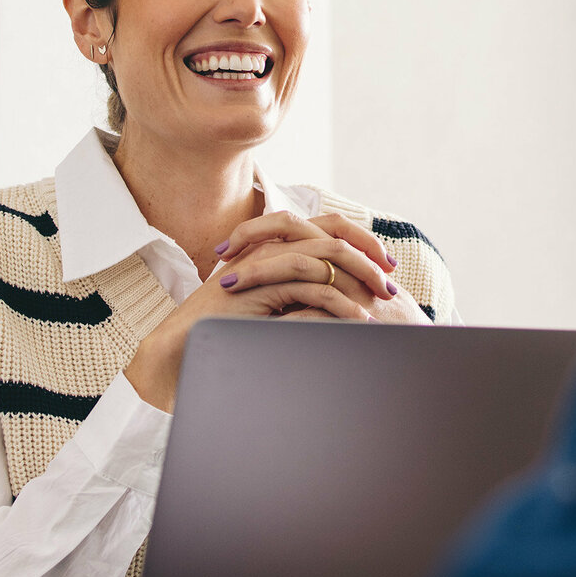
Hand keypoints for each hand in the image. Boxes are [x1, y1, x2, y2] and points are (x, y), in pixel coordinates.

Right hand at [126, 211, 397, 410]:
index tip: (385, 264)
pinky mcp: (261, 287)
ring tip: (384, 300)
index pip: (326, 227)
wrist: (183, 349)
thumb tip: (344, 302)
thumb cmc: (225, 334)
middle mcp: (270, 248)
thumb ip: (300, 297)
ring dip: (361, 275)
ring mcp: (265, 263)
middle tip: (391, 280)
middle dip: (368, 253)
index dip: (360, 239)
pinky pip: (312, 287)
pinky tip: (359, 320)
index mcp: (274, 247)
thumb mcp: (272, 309)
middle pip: (331, 232)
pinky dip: (341, 303)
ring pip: (326, 254)